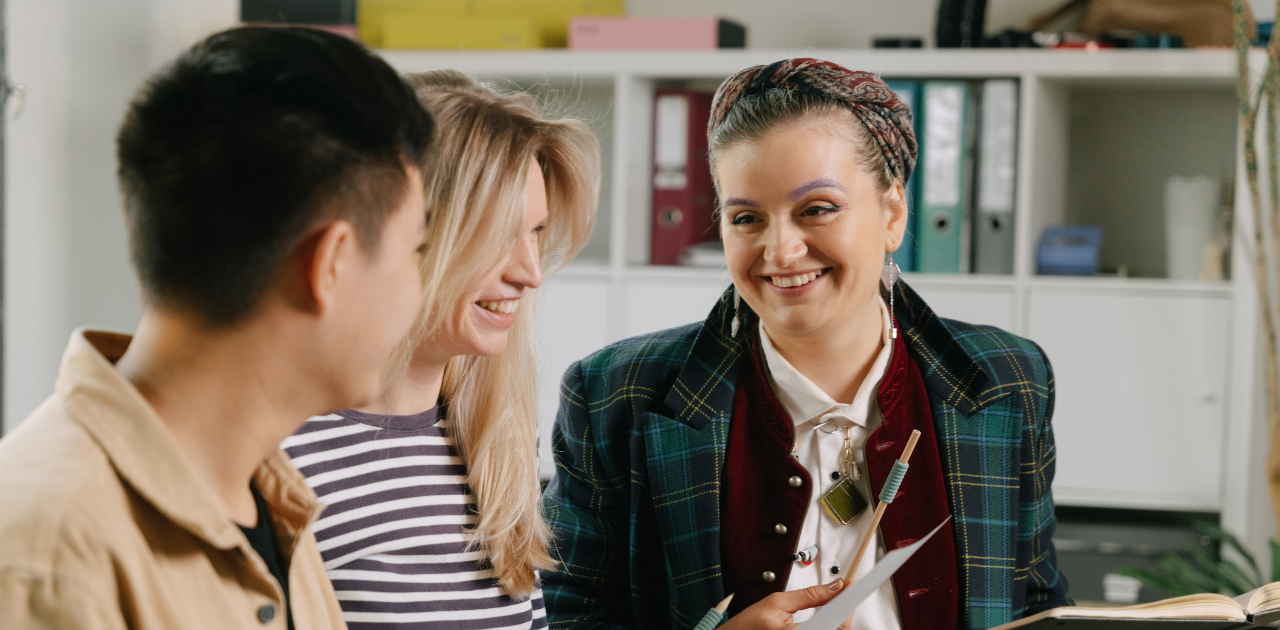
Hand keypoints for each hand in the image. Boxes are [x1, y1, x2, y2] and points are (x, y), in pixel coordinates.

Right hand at [719, 579, 850, 629]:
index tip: (850, 589)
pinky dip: (827, 626)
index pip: (833, 621)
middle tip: (839, 596)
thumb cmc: (748, 625)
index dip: (846, 604)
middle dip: (842, 614)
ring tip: (830, 608)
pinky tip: (823, 620)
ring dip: (835, 622)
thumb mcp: (777, 602)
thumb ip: (809, 595)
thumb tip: (833, 586)